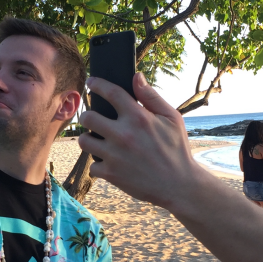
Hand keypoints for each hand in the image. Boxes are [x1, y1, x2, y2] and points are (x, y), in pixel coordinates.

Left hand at [77, 73, 201, 209]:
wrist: (178, 185)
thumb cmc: (176, 149)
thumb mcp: (171, 118)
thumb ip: (151, 97)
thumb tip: (136, 76)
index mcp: (138, 117)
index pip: (110, 92)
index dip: (96, 84)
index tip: (90, 82)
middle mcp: (123, 134)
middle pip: (87, 117)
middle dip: (88, 116)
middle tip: (94, 120)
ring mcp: (114, 155)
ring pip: (83, 141)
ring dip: (88, 140)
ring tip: (98, 141)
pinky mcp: (111, 174)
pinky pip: (93, 166)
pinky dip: (99, 165)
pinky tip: (110, 163)